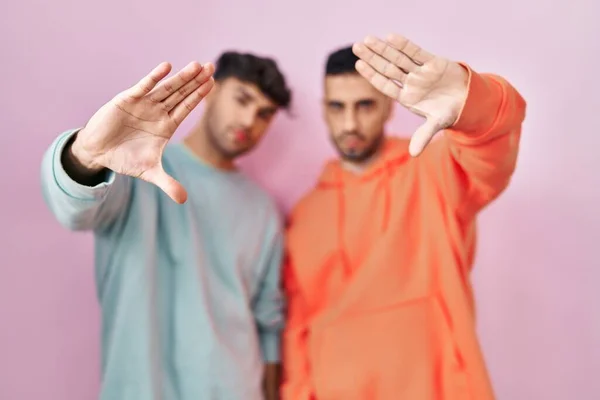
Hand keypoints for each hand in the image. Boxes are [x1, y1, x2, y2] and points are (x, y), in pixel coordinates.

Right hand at [71, 61, 214, 202]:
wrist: (99, 153)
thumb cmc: (126, 159)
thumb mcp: (149, 172)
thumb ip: (167, 183)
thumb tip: (183, 200)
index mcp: (166, 125)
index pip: (187, 107)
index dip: (200, 95)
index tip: (213, 83)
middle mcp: (158, 112)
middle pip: (181, 94)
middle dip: (196, 81)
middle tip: (211, 66)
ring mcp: (144, 104)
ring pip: (167, 88)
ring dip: (181, 78)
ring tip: (196, 65)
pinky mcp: (127, 100)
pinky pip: (144, 87)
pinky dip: (154, 78)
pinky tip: (167, 67)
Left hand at [352, 34, 468, 155]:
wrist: (469, 100)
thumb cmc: (448, 113)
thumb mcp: (436, 124)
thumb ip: (424, 136)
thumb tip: (413, 154)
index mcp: (407, 98)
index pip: (385, 85)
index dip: (372, 75)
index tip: (359, 64)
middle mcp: (410, 83)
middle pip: (387, 68)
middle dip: (372, 57)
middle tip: (356, 46)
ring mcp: (420, 72)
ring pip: (398, 58)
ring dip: (383, 49)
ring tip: (367, 39)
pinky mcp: (432, 62)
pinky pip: (416, 52)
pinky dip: (404, 45)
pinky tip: (391, 37)